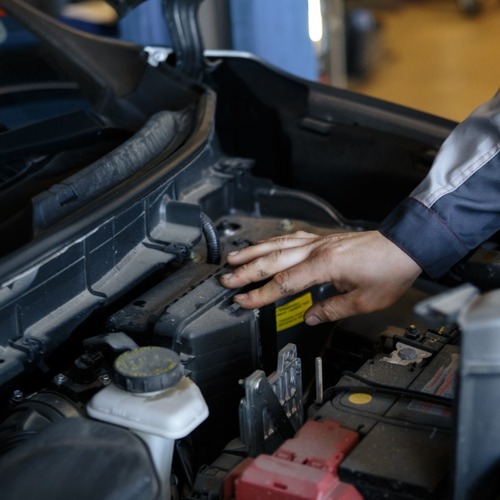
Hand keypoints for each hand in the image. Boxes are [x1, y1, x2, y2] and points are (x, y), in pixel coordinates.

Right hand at [220, 230, 421, 323]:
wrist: (405, 246)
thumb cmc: (389, 271)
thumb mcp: (364, 301)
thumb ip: (332, 309)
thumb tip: (310, 317)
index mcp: (325, 266)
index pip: (284, 282)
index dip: (260, 294)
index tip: (243, 301)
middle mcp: (317, 250)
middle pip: (273, 259)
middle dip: (246, 271)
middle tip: (226, 279)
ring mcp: (318, 241)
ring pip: (278, 244)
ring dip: (253, 252)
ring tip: (233, 258)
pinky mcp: (322, 238)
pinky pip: (290, 237)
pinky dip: (272, 241)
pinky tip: (263, 245)